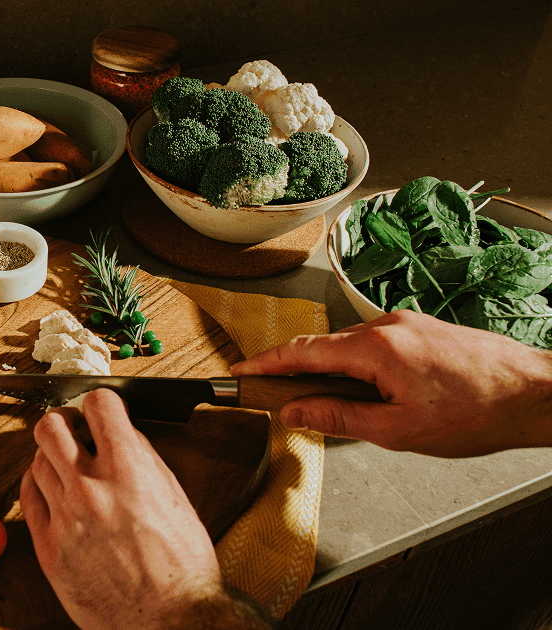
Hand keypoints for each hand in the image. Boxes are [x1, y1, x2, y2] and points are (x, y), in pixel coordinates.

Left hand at [18, 388, 222, 629]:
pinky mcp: (48, 547)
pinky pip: (27, 497)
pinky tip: (51, 489)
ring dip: (52, 457)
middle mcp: (91, 488)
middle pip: (50, 425)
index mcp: (129, 469)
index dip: (99, 403)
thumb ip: (142, 458)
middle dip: (63, 422)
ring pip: (36, 460)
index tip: (99, 412)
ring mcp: (65, 518)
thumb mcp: (175, 496)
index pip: (98, 404)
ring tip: (68, 467)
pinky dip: (37, 485)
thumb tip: (119, 432)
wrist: (171, 619)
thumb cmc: (182, 565)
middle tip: (73, 431)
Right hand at [231, 310, 551, 456]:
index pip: (302, 352)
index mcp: (375, 348)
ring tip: (337, 406)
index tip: (241, 371)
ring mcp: (406, 322)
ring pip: (350, 345)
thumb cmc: (477, 412)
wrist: (536, 393)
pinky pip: (374, 343)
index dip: (266, 363)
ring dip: (333, 370)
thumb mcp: (397, 430)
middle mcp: (386, 325)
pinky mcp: (422, 327)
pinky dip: (359, 364)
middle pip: (322, 345)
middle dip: (294, 369)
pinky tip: (371, 391)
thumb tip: (295, 414)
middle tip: (274, 394)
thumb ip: (338, 418)